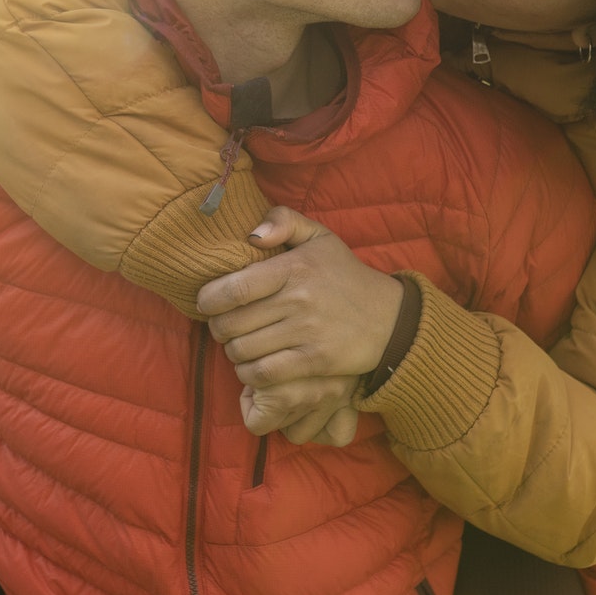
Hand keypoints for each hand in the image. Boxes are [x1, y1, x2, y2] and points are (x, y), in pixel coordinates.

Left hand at [195, 207, 403, 440]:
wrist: (389, 317)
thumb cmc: (344, 275)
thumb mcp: (319, 237)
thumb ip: (284, 219)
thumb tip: (252, 235)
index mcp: (295, 267)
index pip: (235, 287)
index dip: (209, 299)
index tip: (206, 303)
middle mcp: (299, 299)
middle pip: (233, 323)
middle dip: (218, 329)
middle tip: (222, 327)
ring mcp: (308, 332)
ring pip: (245, 351)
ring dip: (232, 353)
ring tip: (238, 346)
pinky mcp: (316, 360)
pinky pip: (266, 373)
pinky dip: (250, 375)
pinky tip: (252, 368)